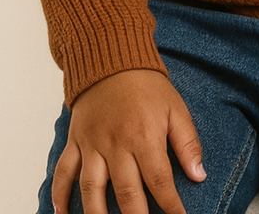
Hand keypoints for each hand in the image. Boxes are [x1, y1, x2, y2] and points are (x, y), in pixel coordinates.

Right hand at [51, 69, 205, 213]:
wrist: (114, 60)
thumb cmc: (148, 86)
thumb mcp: (176, 109)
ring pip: (90, 189)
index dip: (170, 205)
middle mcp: (117, 144)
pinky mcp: (75, 142)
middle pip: (125, 192)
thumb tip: (199, 174)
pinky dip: (59, 194)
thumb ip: (187, 143)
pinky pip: (63, 172)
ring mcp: (92, 144)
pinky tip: (62, 213)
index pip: (159, 181)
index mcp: (145, 136)